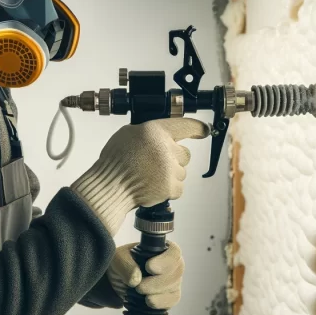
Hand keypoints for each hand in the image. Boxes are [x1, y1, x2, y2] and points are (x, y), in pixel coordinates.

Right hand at [72, 118, 208, 234]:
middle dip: (174, 159)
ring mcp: (170, 169)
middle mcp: (165, 148)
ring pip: (181, 171)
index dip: (198, 128)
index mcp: (155, 131)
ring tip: (150, 176)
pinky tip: (153, 185)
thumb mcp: (128, 134)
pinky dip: (168, 189)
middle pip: (185, 154)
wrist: (110, 187)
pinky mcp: (170, 187)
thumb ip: (148, 132)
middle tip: (156, 163)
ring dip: (170, 174)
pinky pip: (178, 187)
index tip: (205, 130)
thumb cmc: (115, 161)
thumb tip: (161, 136)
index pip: (185, 125)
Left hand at [107, 242, 183, 309]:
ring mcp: (173, 280)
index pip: (174, 252)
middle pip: (176, 271)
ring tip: (140, 292)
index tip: (149, 267)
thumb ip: (126, 265)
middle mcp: (172, 264)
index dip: (164, 261)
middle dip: (157, 281)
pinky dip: (161, 302)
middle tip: (139, 287)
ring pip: (174, 286)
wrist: (118, 280)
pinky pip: (172, 299)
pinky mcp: (170, 295)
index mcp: (162, 248)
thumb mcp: (118, 258)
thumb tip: (136, 280)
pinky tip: (149, 302)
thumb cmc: (122, 263)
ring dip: (157, 292)